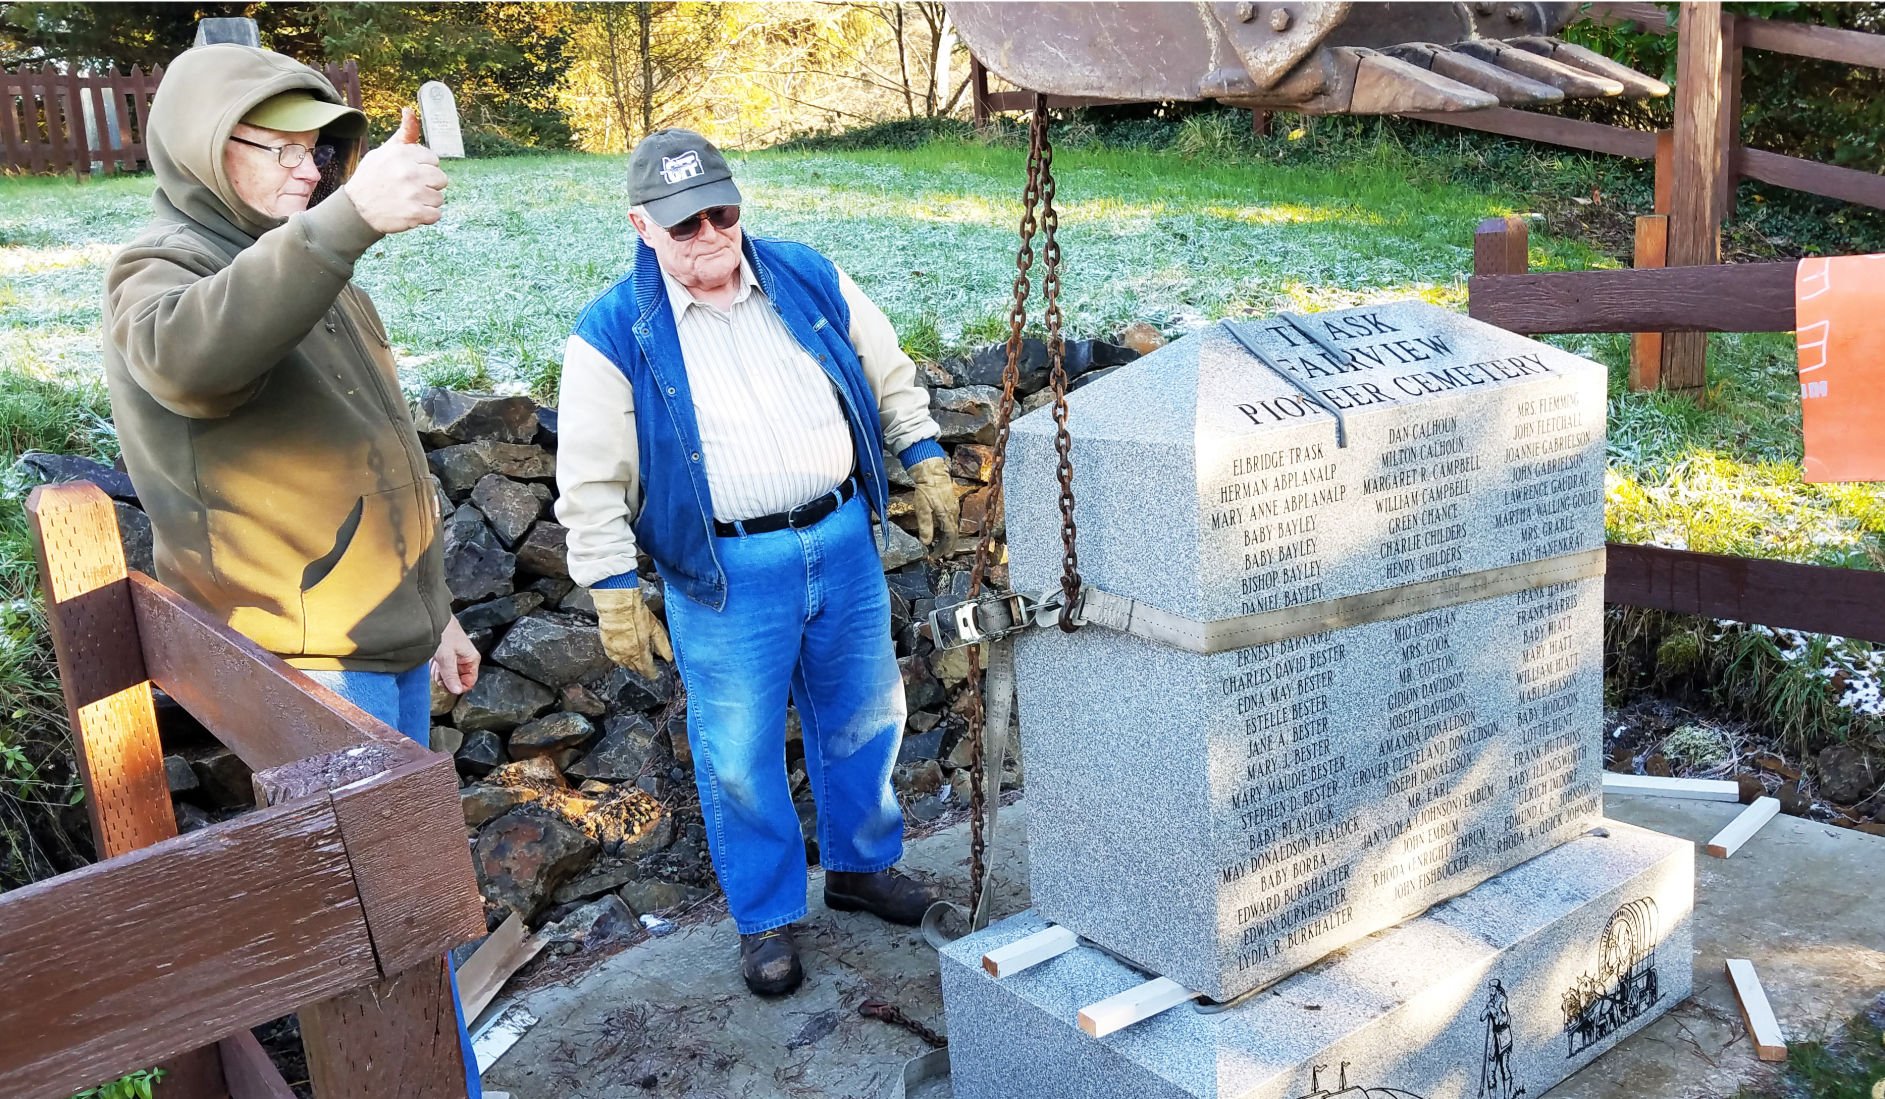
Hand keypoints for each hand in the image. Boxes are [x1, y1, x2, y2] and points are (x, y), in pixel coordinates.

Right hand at [343, 107, 446, 234]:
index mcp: (403, 154)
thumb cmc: (372, 177)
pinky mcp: (415, 214)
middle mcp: (409, 172)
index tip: (409, 172)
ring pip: (439, 197)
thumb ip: (403, 135)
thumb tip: (409, 110)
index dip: (423, 167)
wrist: (356, 209)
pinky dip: (426, 216)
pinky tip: (411, 212)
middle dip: (429, 184)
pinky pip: (436, 215)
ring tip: (408, 200)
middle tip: (410, 188)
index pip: (433, 159)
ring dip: (427, 201)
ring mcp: (413, 194)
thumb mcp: (384, 152)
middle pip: (441, 179)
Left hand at [431, 615, 479, 694]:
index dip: (459, 686)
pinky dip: (436, 670)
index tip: (448, 688)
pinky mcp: (444, 656)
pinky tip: (432, 665)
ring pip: (449, 675)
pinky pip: (441, 669)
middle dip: (448, 681)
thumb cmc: (443, 632)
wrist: (431, 618)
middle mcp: (465, 659)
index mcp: (472, 659)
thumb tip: (456, 691)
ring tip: (435, 667)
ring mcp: (454, 658)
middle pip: (458, 679)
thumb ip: (451, 675)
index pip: (470, 681)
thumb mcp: (446, 657)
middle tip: (439, 677)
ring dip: (440, 675)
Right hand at [592, 586, 672, 679]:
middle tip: (647, 664)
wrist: (616, 603)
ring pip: (624, 664)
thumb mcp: (655, 628)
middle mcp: (626, 655)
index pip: (647, 670)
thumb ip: (662, 645)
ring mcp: (615, 651)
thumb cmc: (636, 613)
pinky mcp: (606, 646)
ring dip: (631, 664)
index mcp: (639, 652)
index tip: (656, 674)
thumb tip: (669, 658)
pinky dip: (621, 657)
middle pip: (635, 669)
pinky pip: (615, 657)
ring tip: (637, 658)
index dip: (652, 673)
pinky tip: (625, 651)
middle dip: (642, 668)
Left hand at [908, 458, 959, 554]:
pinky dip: (949, 529)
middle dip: (949, 546)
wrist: (932, 470)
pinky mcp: (951, 502)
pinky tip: (944, 529)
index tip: (937, 555)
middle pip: (954, 534)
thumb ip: (925, 526)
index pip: (949, 537)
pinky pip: (953, 520)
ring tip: (944, 546)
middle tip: (944, 555)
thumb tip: (926, 542)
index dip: (944, 548)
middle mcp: (953, 512)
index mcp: (947, 516)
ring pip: (954, 527)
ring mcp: (954, 507)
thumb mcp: (922, 508)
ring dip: (949, 538)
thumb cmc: (926, 488)